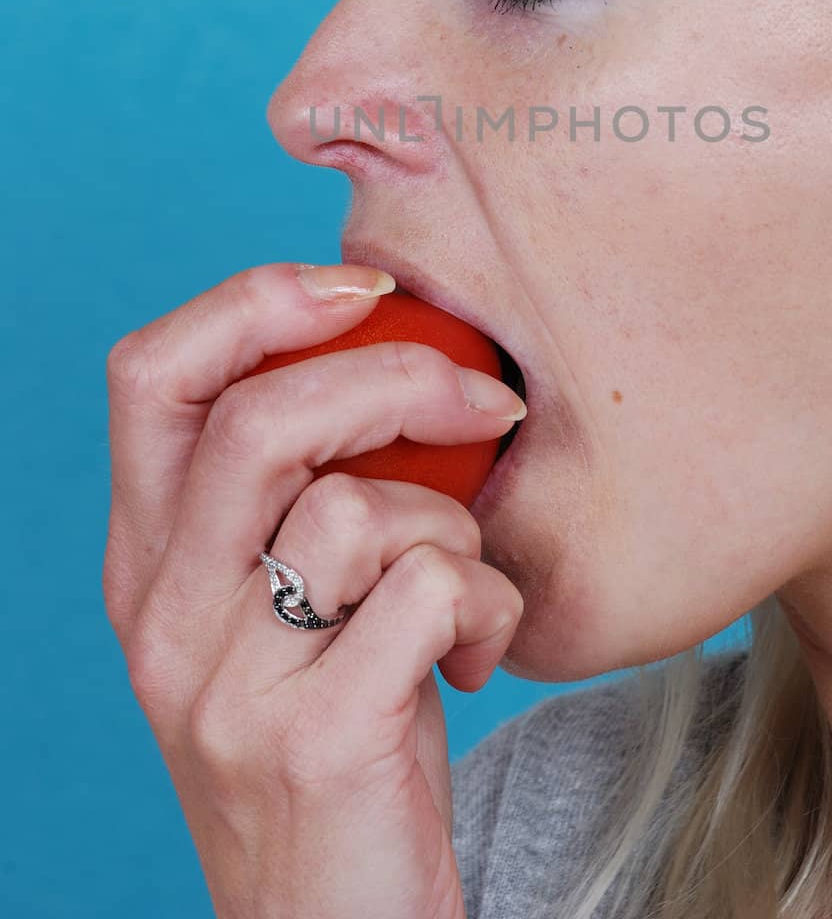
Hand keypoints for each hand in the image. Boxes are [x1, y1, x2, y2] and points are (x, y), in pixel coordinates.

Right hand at [103, 262, 526, 918]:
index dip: (259, 299)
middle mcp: (164, 616)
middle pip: (257, 419)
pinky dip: (489, 601)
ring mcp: (228, 684)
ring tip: (461, 591)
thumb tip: (401, 343)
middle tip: (483, 402)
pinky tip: (477, 652)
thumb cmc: (336, 736)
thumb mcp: (286, 607)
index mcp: (148, 561)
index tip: (366, 287)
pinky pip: (431, 590)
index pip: (151, 374)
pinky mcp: (313, 738)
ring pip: (358, 506)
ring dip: (454, 528)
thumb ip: (303, 492)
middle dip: (397, 379)